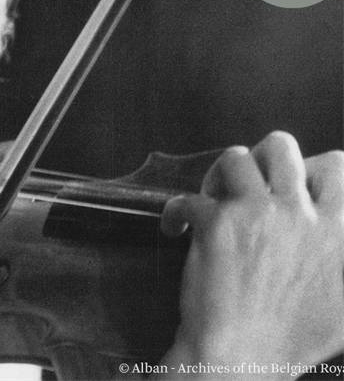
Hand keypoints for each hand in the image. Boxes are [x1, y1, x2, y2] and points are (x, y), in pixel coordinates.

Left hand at [161, 132, 343, 371]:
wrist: (240, 357)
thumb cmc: (291, 339)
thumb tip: (339, 236)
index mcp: (337, 229)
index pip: (335, 165)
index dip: (308, 169)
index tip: (289, 188)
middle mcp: (299, 212)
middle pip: (281, 145)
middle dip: (260, 157)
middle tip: (244, 185)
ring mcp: (256, 213)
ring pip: (234, 158)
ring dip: (218, 175)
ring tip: (211, 198)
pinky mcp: (215, 223)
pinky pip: (188, 197)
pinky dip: (175, 211)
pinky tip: (175, 228)